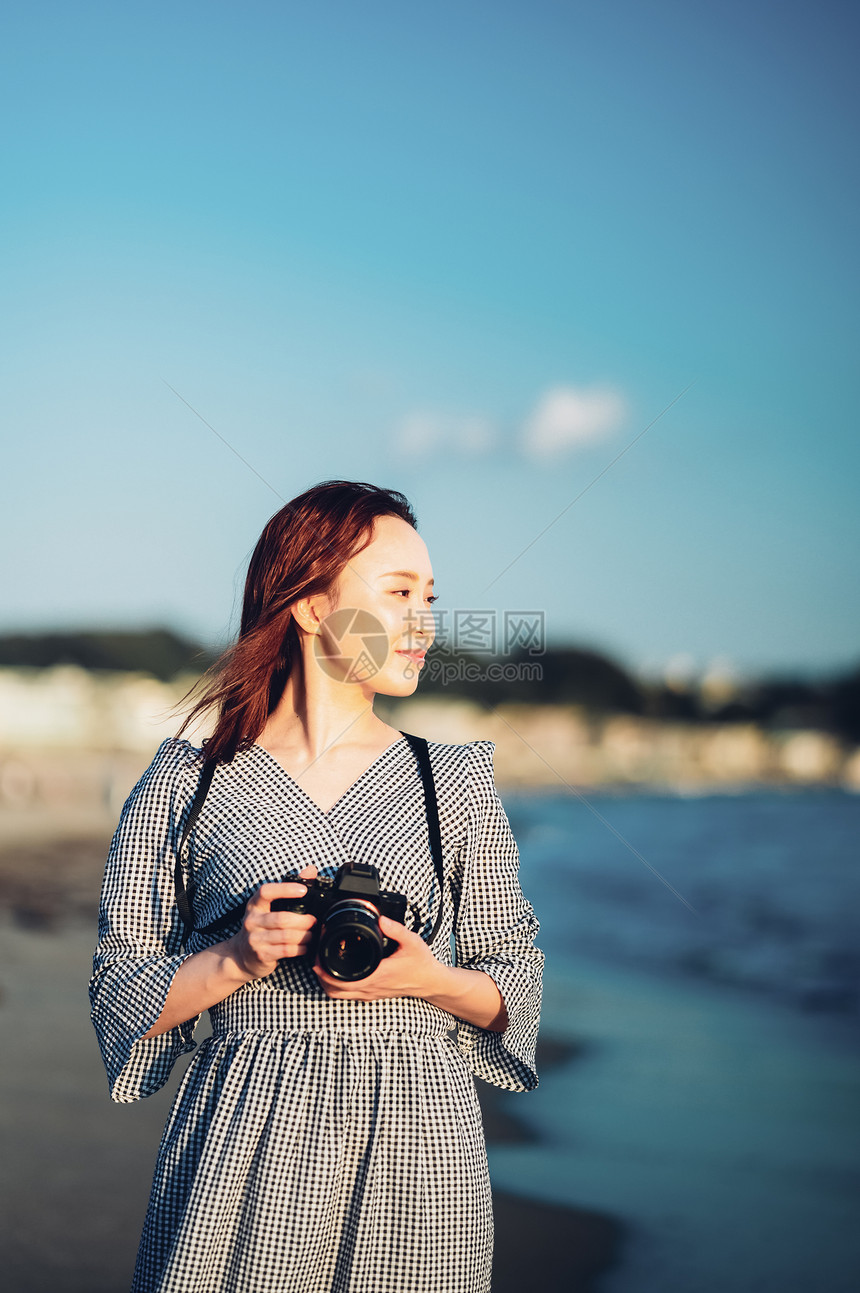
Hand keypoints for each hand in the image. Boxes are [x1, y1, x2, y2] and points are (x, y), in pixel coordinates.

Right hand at [227, 865, 317, 980]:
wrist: (240, 956)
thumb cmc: (260, 926)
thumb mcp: (269, 907)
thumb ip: (290, 888)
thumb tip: (311, 870)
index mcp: (255, 905)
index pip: (266, 892)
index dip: (285, 889)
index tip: (303, 890)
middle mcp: (252, 921)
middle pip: (282, 919)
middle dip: (303, 921)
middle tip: (314, 921)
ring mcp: (255, 939)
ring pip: (286, 936)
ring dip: (304, 936)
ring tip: (312, 934)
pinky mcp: (261, 955)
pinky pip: (285, 951)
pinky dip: (300, 948)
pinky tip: (305, 947)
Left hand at [313, 914, 443, 1002]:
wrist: (431, 982)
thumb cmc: (421, 963)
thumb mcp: (412, 941)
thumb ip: (396, 929)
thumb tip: (380, 918)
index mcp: (378, 974)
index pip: (344, 979)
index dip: (326, 969)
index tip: (319, 953)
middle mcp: (372, 987)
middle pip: (335, 990)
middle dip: (320, 975)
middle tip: (315, 957)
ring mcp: (371, 993)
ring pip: (339, 995)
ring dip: (326, 983)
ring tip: (320, 965)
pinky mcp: (372, 995)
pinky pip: (347, 995)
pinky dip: (336, 987)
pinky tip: (335, 973)